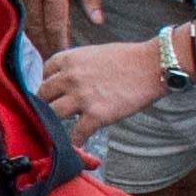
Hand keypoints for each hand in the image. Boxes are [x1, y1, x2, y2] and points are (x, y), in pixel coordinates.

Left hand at [39, 40, 166, 142]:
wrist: (152, 66)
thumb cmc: (128, 58)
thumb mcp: (94, 53)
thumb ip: (77, 66)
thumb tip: (68, 80)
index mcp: (69, 59)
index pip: (45, 73)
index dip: (49, 83)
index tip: (54, 91)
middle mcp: (70, 77)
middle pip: (43, 95)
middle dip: (47, 103)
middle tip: (54, 111)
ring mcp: (81, 97)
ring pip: (53, 115)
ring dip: (56, 122)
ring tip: (62, 128)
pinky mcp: (96, 115)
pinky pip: (76, 134)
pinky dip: (76, 140)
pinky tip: (78, 142)